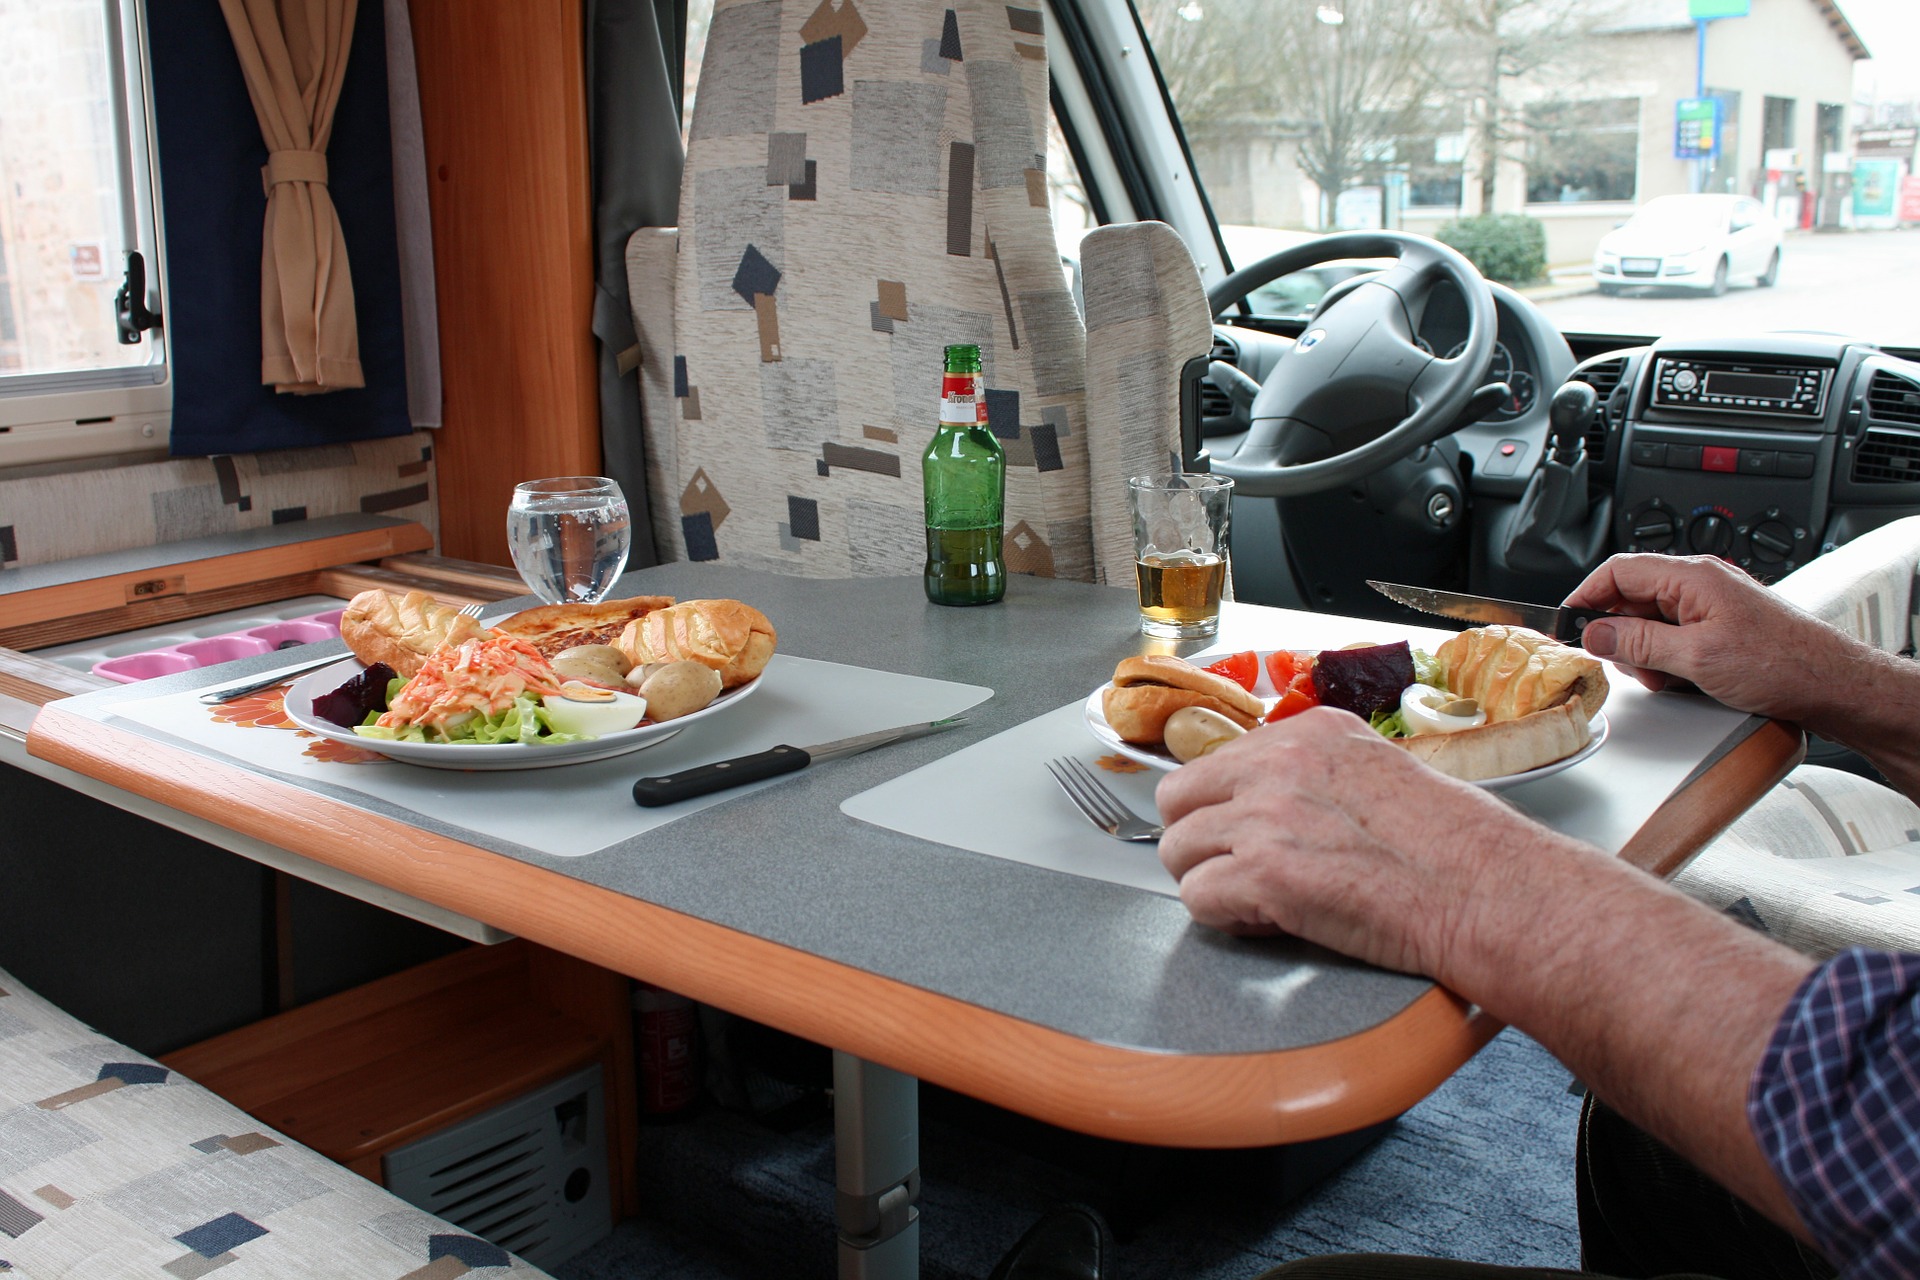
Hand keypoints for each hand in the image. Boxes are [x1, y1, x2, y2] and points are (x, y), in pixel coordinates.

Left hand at [1154, 708, 1569, 980]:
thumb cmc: (1456, 848)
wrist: (1488, 891)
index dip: (1226, 809)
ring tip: (1263, 901)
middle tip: (1237, 871)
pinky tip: (1273, 921)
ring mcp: (1268, 815)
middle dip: (1199, 840)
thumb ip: (1318, 777)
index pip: (1217, 762)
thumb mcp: (1380, 773)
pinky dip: (1228, 919)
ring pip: (1177, 850)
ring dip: (1212, 882)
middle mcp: (1280, 762)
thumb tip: (1274, 803)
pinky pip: (1197, 897)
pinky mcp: (1265, 873)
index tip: (1247, 834)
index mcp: (1310, 733)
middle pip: (1178, 797)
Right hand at [1566, 554, 1855, 725]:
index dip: (1587, 595)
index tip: (1569, 623)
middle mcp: (1702, 584)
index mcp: (1693, 577)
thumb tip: (1596, 633)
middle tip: (1625, 663)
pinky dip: (1669, 658)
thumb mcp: (1696, 658)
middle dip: (1620, 633)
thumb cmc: (1782, 664)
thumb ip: (1639, 642)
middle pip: (1633, 597)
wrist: (1832, 684)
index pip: (1619, 570)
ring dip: (1647, 651)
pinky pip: (1676, 635)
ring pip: (1653, 621)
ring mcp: (1713, 605)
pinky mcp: (1722, 627)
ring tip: (1665, 676)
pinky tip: (1684, 679)